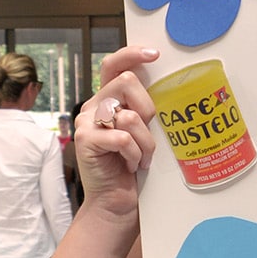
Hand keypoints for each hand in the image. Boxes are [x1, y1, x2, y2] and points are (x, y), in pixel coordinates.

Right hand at [75, 47, 159, 220]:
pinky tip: (131, 165)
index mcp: (108, 100)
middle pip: (127, 82)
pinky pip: (123, 138)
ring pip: (129, 115)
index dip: (132, 54)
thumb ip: (147, 110)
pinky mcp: (85, 140)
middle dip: (148, 109)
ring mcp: (86, 122)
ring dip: (145, 142)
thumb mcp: (146, 133)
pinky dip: (134, 154)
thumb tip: (171, 87)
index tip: (155, 54)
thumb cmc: (136, 168)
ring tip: (141, 158)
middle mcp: (94, 106)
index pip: (114, 65)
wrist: (118, 203)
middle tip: (148, 135)